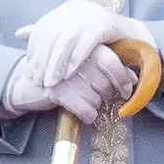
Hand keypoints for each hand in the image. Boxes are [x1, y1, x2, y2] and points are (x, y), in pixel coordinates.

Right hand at [1, 44, 137, 123]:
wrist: (28, 84)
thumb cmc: (64, 75)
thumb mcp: (86, 67)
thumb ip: (110, 68)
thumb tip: (135, 78)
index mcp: (85, 47)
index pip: (112, 62)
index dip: (123, 79)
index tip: (126, 90)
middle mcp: (76, 57)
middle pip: (105, 83)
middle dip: (107, 96)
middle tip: (99, 96)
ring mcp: (65, 73)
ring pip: (96, 98)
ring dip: (95, 106)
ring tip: (86, 102)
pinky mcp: (56, 89)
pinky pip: (84, 109)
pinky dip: (88, 115)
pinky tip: (84, 114)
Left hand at [16, 0, 156, 87]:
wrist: (134, 36)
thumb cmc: (100, 40)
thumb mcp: (71, 37)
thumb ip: (48, 36)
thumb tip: (19, 34)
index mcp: (66, 10)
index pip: (44, 31)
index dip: (35, 52)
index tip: (30, 72)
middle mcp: (76, 8)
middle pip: (52, 35)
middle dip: (43, 60)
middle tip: (38, 81)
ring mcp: (91, 14)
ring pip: (67, 40)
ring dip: (57, 63)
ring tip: (51, 82)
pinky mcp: (106, 23)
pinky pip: (87, 42)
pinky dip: (76, 58)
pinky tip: (70, 74)